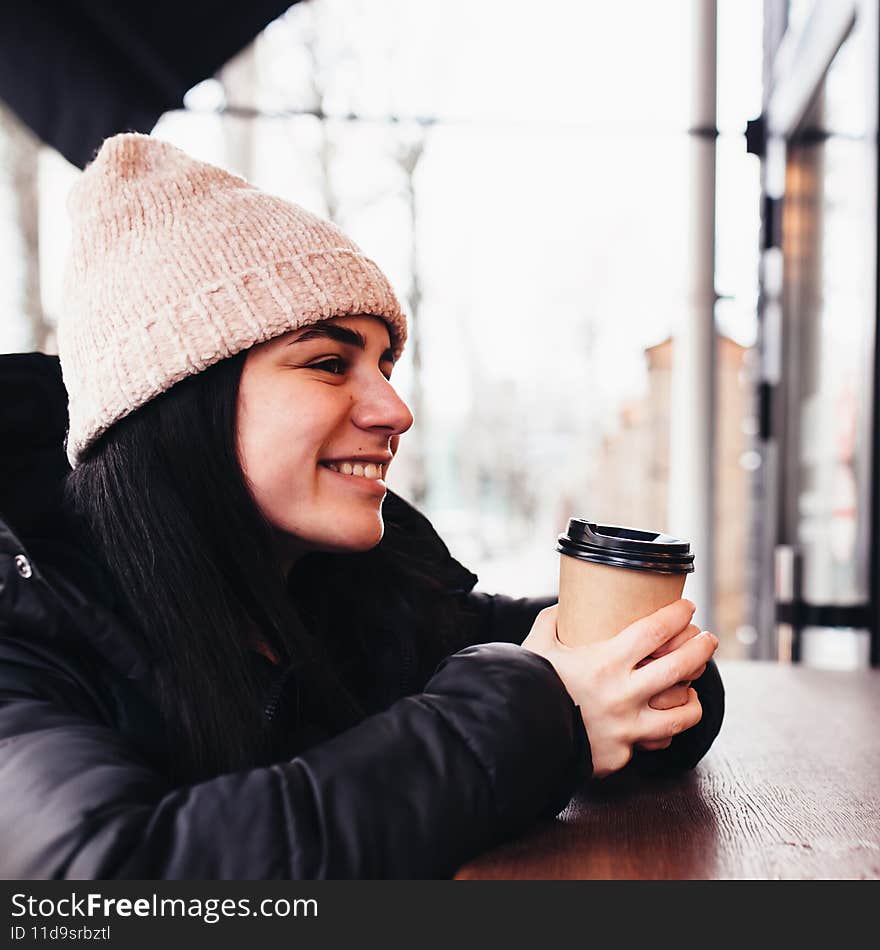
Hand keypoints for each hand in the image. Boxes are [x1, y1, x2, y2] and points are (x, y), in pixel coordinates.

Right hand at [521, 600, 716, 778]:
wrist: (517, 736)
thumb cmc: (527, 685)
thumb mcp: (535, 646)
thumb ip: (550, 622)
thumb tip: (560, 607)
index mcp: (605, 662)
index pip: (655, 631)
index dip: (677, 615)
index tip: (688, 607)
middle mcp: (623, 694)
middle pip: (681, 666)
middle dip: (701, 648)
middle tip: (708, 639)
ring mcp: (626, 727)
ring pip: (683, 712)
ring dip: (693, 697)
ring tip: (693, 688)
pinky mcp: (622, 754)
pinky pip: (655, 741)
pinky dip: (663, 731)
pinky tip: (663, 721)